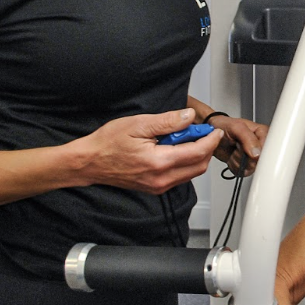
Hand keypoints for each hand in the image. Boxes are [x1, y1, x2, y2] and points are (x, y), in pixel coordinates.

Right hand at [75, 108, 222, 193]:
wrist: (89, 162)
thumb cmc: (108, 143)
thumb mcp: (138, 124)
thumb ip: (167, 121)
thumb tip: (189, 116)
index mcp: (159, 162)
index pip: (198, 153)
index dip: (211, 140)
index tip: (215, 130)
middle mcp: (161, 179)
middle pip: (199, 165)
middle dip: (206, 148)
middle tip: (201, 131)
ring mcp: (158, 186)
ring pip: (191, 172)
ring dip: (196, 155)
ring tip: (186, 137)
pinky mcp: (155, 188)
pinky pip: (180, 176)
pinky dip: (185, 162)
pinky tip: (176, 148)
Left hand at [207, 115, 267, 176]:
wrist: (213, 133)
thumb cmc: (224, 126)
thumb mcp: (236, 127)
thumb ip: (248, 138)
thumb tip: (257, 153)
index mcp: (263, 134)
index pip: (269, 150)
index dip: (257, 152)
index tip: (246, 148)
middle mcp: (260, 146)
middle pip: (259, 161)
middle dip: (244, 156)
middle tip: (237, 146)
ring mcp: (253, 157)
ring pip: (250, 168)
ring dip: (237, 161)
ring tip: (234, 150)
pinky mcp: (246, 165)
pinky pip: (243, 172)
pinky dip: (234, 166)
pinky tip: (232, 157)